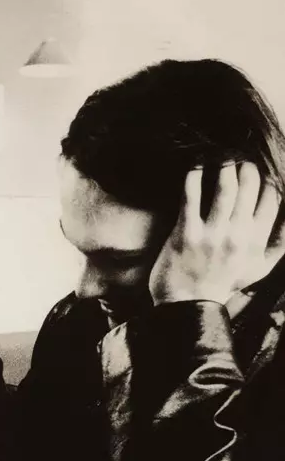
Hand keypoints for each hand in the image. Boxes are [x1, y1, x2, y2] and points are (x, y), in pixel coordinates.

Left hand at [150, 162, 284, 305]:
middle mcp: (238, 236)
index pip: (272, 200)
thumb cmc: (222, 284)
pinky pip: (192, 196)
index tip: (263, 166)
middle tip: (240, 157)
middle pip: (250, 189)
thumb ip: (279, 244)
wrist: (187, 305)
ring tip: (222, 155)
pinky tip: (196, 166)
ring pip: (225, 189)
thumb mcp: (259, 269)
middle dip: (248, 167)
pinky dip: (195, 177)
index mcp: (257, 242)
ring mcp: (211, 234)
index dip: (269, 178)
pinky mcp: (185, 233)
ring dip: (225, 166)